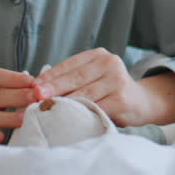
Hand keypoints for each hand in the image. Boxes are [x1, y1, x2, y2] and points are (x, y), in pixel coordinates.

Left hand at [34, 48, 153, 126]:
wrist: (142, 103)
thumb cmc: (110, 91)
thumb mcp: (94, 78)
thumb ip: (73, 79)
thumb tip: (39, 88)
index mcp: (99, 55)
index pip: (70, 64)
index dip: (50, 75)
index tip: (33, 85)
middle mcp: (110, 63)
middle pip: (75, 78)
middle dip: (53, 88)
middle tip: (35, 95)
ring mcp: (117, 80)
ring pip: (84, 94)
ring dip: (63, 102)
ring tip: (46, 108)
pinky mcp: (121, 99)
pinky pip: (96, 108)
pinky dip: (80, 114)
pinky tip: (67, 118)